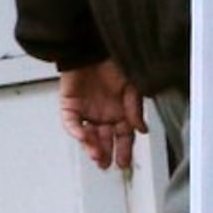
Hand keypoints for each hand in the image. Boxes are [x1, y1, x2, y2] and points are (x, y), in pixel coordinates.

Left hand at [58, 60, 144, 174]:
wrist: (92, 48)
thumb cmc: (113, 63)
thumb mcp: (131, 87)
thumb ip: (135, 109)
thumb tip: (142, 130)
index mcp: (119, 112)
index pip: (122, 137)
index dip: (123, 150)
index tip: (124, 163)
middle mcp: (103, 115)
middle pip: (105, 140)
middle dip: (106, 153)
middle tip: (107, 164)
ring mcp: (86, 112)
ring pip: (88, 135)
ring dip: (92, 146)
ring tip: (97, 155)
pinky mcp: (70, 106)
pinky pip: (71, 123)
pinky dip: (76, 131)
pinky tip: (84, 137)